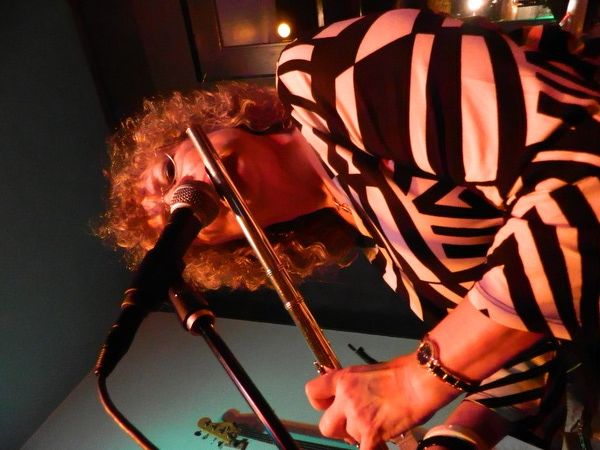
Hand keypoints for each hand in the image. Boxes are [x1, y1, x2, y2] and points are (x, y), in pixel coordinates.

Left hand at [305, 353, 460, 449]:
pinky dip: (373, 447)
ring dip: (362, 436)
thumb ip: (353, 386)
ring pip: (349, 439)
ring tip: (380, 426)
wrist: (420, 381)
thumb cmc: (402, 372)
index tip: (330, 406)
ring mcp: (357, 418)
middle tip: (353, 425)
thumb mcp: (368, 372)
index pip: (312, 392)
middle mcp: (345, 399)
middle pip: (325, 426)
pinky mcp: (372, 434)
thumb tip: (349, 397)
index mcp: (342, 379)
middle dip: (339, 429)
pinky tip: (380, 443)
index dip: (321, 403)